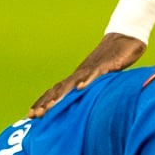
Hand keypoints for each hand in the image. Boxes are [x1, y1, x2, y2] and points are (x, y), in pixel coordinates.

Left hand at [30, 34, 146, 115]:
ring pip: (73, 83)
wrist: (124, 38)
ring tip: (51, 106)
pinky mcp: (106, 66)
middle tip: (33, 115)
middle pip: (59, 89)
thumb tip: (82, 106)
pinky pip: (95, 75)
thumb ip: (91, 91)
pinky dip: (86, 81)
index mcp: (77, 78)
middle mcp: (80, 73)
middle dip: (46, 103)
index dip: (43, 102)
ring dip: (61, 95)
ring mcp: (92, 69)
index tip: (30, 115)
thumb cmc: (112, 60)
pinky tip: (80, 88)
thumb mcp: (100, 80)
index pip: (56, 91)